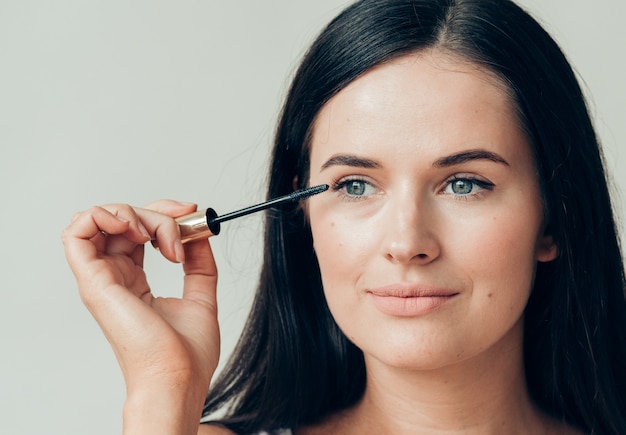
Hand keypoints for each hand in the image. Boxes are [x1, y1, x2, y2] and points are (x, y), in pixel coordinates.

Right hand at [62, 200, 219, 432]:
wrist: (178, 377)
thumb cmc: (187, 354)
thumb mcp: (202, 295)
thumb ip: (200, 262)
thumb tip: (199, 233)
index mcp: (134, 282)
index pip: (137, 232)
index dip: (163, 213)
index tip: (193, 213)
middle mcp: (114, 277)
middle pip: (122, 221)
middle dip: (157, 211)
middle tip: (184, 223)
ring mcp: (101, 279)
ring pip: (100, 220)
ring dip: (131, 212)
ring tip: (156, 236)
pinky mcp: (94, 282)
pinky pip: (76, 233)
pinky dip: (103, 216)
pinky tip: (134, 230)